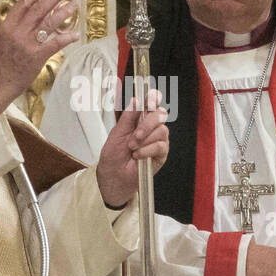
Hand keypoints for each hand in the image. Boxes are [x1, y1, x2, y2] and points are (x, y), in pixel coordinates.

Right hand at [0, 0, 79, 112]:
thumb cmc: (0, 62)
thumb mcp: (3, 38)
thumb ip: (16, 25)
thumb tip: (32, 12)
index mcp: (8, 25)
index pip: (24, 1)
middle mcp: (17, 31)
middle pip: (39, 7)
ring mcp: (27, 44)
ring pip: (49, 22)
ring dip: (63, 12)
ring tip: (73, 5)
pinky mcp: (36, 57)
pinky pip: (54, 43)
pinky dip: (66, 37)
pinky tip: (75, 34)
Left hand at [95, 90, 168, 208]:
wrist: (114, 177)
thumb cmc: (113, 157)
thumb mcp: (117, 133)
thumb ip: (128, 116)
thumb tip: (136, 100)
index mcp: (139, 119)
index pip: (151, 103)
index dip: (153, 97)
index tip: (150, 98)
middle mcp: (151, 127)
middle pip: (160, 114)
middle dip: (147, 123)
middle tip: (135, 136)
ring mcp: (158, 140)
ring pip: (162, 130)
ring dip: (145, 140)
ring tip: (133, 148)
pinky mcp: (162, 154)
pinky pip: (160, 146)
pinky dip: (147, 150)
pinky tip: (138, 156)